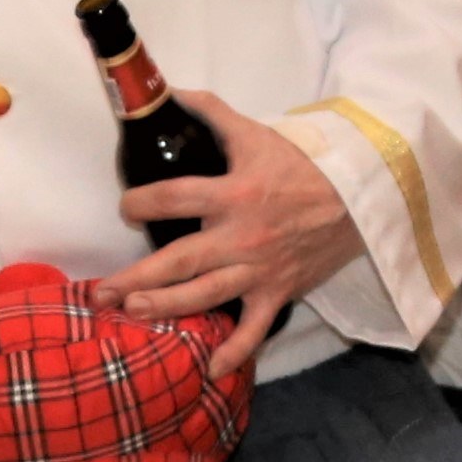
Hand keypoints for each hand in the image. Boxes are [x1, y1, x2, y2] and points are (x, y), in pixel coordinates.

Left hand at [94, 92, 363, 375]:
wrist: (360, 198)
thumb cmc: (305, 167)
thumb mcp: (258, 134)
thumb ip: (214, 113)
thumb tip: (175, 90)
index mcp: (234, 194)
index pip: (176, 197)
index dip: (144, 203)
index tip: (126, 209)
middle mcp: (241, 236)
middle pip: (180, 260)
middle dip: (137, 277)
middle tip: (101, 292)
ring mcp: (259, 270)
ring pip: (205, 295)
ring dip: (167, 307)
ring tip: (132, 313)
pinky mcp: (277, 293)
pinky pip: (254, 329)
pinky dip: (234, 352)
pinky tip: (208, 371)